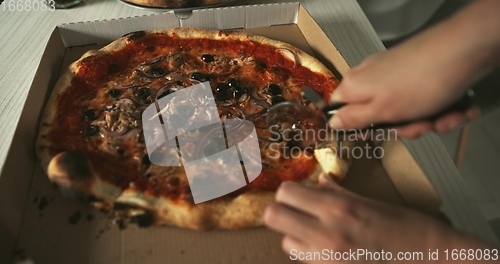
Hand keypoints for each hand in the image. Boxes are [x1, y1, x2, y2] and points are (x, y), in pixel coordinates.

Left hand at [264, 174, 492, 262]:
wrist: (429, 259)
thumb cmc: (405, 227)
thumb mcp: (369, 201)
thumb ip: (337, 193)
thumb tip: (319, 182)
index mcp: (337, 208)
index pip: (285, 193)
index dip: (289, 191)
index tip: (297, 192)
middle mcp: (326, 234)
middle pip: (273, 216)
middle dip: (281, 211)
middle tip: (297, 210)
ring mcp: (326, 260)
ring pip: (286, 243)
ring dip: (295, 235)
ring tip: (315, 231)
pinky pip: (305, 260)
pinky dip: (309, 253)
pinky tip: (328, 249)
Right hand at [328, 48, 479, 137]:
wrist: (462, 52)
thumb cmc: (419, 81)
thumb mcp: (381, 111)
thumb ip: (353, 119)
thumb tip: (332, 123)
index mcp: (355, 87)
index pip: (339, 109)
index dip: (354, 126)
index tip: (371, 134)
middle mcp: (372, 78)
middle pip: (378, 115)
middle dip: (403, 127)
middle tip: (417, 126)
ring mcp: (395, 75)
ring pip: (404, 111)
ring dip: (426, 121)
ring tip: (440, 116)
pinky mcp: (416, 73)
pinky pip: (421, 101)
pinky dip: (438, 109)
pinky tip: (452, 109)